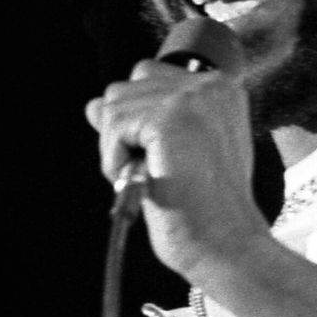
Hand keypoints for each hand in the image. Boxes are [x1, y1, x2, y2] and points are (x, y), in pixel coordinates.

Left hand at [84, 59, 266, 277]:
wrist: (223, 241)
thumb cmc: (203, 206)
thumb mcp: (172, 151)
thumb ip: (140, 120)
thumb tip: (93, 106)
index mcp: (220, 88)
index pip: (148, 76)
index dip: (137, 121)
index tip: (158, 156)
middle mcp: (212, 84)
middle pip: (125, 88)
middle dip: (123, 133)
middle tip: (153, 170)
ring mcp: (193, 97)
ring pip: (113, 106)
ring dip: (118, 149)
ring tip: (151, 176)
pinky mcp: (171, 117)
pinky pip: (113, 127)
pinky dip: (115, 160)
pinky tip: (146, 179)